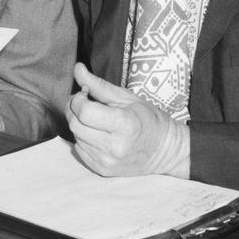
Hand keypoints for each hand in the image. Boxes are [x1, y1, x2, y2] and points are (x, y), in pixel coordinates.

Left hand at [66, 63, 187, 177]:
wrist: (164, 151)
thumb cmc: (148, 119)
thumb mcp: (126, 97)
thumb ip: (98, 84)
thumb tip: (77, 68)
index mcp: (125, 125)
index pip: (85, 112)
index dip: (78, 99)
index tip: (85, 93)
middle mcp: (115, 147)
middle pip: (76, 125)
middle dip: (74, 110)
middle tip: (85, 103)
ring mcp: (108, 161)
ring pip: (75, 138)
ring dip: (79, 125)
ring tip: (95, 120)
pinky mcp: (103, 170)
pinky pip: (79, 151)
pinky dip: (83, 140)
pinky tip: (97, 134)